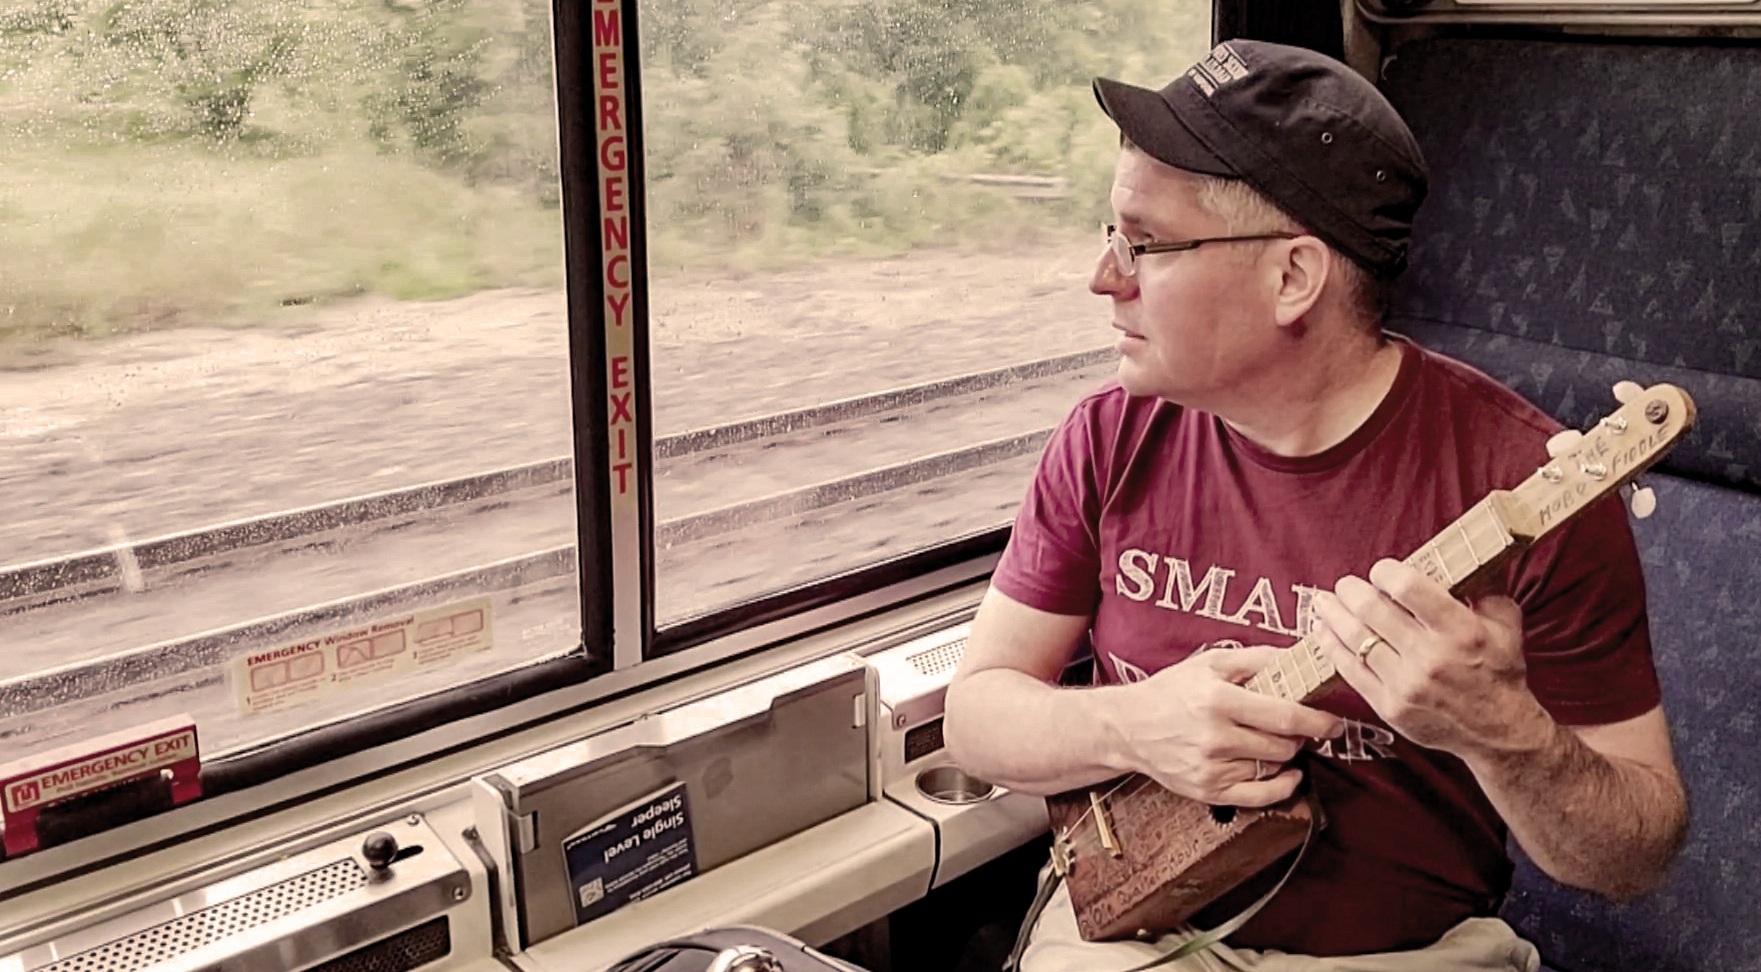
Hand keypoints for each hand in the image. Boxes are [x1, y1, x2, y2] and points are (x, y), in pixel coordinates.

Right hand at [1117, 645, 1343, 806]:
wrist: (1128, 728)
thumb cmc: (1172, 690)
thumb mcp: (1210, 662)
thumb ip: (1258, 658)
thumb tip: (1302, 657)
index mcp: (1218, 700)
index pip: (1284, 715)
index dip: (1318, 720)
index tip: (1335, 721)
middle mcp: (1215, 738)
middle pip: (1284, 745)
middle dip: (1301, 736)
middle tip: (1298, 725)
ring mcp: (1211, 768)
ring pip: (1274, 768)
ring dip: (1287, 755)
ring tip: (1277, 740)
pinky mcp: (1208, 791)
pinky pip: (1261, 796)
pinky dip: (1283, 787)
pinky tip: (1288, 773)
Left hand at [1312, 559, 1552, 757]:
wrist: (1498, 732)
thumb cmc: (1498, 671)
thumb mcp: (1504, 623)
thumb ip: (1480, 589)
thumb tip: (1450, 560)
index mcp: (1460, 630)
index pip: (1407, 588)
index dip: (1385, 572)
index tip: (1380, 571)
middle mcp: (1431, 657)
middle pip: (1372, 611)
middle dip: (1350, 591)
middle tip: (1345, 585)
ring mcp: (1407, 684)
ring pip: (1355, 639)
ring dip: (1332, 615)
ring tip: (1323, 602)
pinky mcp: (1389, 706)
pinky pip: (1350, 670)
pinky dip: (1331, 646)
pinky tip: (1322, 631)